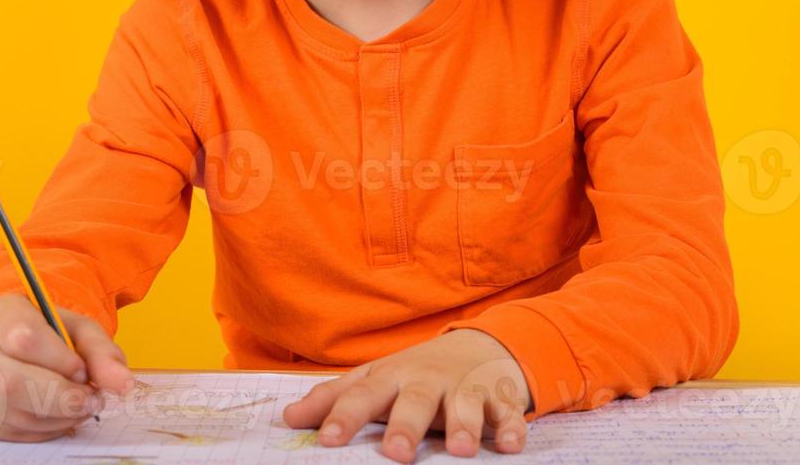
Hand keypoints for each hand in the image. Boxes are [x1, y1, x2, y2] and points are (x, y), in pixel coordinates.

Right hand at [0, 293, 134, 440]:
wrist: (19, 342)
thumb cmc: (51, 334)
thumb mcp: (80, 330)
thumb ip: (103, 353)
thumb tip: (122, 385)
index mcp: (0, 312)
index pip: (24, 338)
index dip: (59, 361)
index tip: (82, 370)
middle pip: (11, 382)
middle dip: (60, 398)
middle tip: (91, 400)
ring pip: (8, 411)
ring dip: (55, 417)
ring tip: (78, 407)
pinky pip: (6, 431)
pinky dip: (41, 430)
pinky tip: (57, 417)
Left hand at [282, 329, 530, 461]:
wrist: (479, 347)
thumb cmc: (415, 373)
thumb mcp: (375, 379)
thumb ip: (334, 399)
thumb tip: (287, 418)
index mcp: (391, 377)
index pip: (363, 396)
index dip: (344, 418)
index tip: (326, 439)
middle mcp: (427, 381)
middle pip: (415, 401)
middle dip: (406, 425)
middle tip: (396, 452)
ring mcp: (465, 387)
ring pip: (465, 405)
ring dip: (465, 425)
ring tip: (461, 450)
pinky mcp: (500, 397)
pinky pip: (509, 412)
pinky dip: (513, 426)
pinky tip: (511, 445)